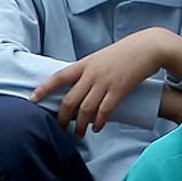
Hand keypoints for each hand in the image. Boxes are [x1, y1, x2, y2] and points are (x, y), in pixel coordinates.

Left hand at [33, 29, 181, 136]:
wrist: (149, 47)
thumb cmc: (126, 52)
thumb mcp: (102, 57)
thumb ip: (90, 70)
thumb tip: (81, 86)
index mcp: (85, 64)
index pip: (58, 77)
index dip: (43, 89)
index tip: (32, 99)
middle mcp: (92, 73)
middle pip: (70, 100)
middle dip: (63, 118)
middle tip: (61, 128)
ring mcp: (105, 82)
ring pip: (86, 108)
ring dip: (80, 124)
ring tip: (80, 134)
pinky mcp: (120, 89)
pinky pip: (105, 110)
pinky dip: (99, 121)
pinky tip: (97, 128)